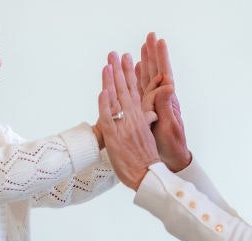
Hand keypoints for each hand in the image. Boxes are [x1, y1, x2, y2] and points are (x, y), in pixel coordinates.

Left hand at [96, 52, 160, 189]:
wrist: (148, 176)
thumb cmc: (146, 160)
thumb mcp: (148, 136)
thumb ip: (145, 122)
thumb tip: (147, 114)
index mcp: (141, 117)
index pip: (135, 91)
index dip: (130, 74)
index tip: (128, 60)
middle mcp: (134, 118)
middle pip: (126, 90)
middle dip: (120, 70)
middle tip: (115, 53)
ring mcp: (125, 126)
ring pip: (117, 99)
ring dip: (112, 80)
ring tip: (108, 64)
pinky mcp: (116, 137)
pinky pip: (109, 117)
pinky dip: (106, 104)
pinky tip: (103, 91)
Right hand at [136, 32, 190, 171]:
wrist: (170, 160)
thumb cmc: (171, 145)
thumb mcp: (169, 126)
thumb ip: (166, 105)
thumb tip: (168, 85)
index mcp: (166, 100)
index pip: (163, 74)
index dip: (160, 58)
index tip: (158, 41)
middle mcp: (159, 101)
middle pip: (153, 73)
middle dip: (150, 55)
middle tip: (148, 37)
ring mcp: (151, 106)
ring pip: (145, 81)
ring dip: (141, 65)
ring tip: (136, 50)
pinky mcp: (144, 114)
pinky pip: (139, 93)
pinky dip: (136, 81)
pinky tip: (131, 74)